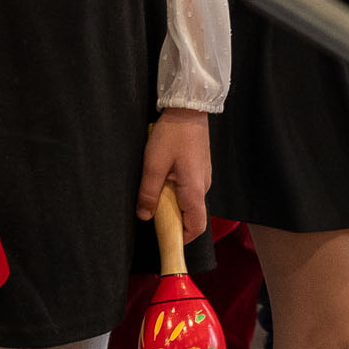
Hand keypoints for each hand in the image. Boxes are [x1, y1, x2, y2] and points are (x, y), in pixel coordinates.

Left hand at [138, 109, 210, 244]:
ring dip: (174, 204)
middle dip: (173, 220)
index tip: (166, 240)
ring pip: (190, 201)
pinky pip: (190, 189)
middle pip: (192, 215)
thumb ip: (148, 193)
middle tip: (153, 212)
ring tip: (156, 191)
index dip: (183, 238)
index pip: (197, 226)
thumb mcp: (153, 164)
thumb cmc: (172, 134)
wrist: (188, 108)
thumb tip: (144, 216)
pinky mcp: (200, 168)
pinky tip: (164, 178)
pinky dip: (177, 192)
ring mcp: (204, 176)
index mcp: (195, 189)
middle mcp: (204, 185)